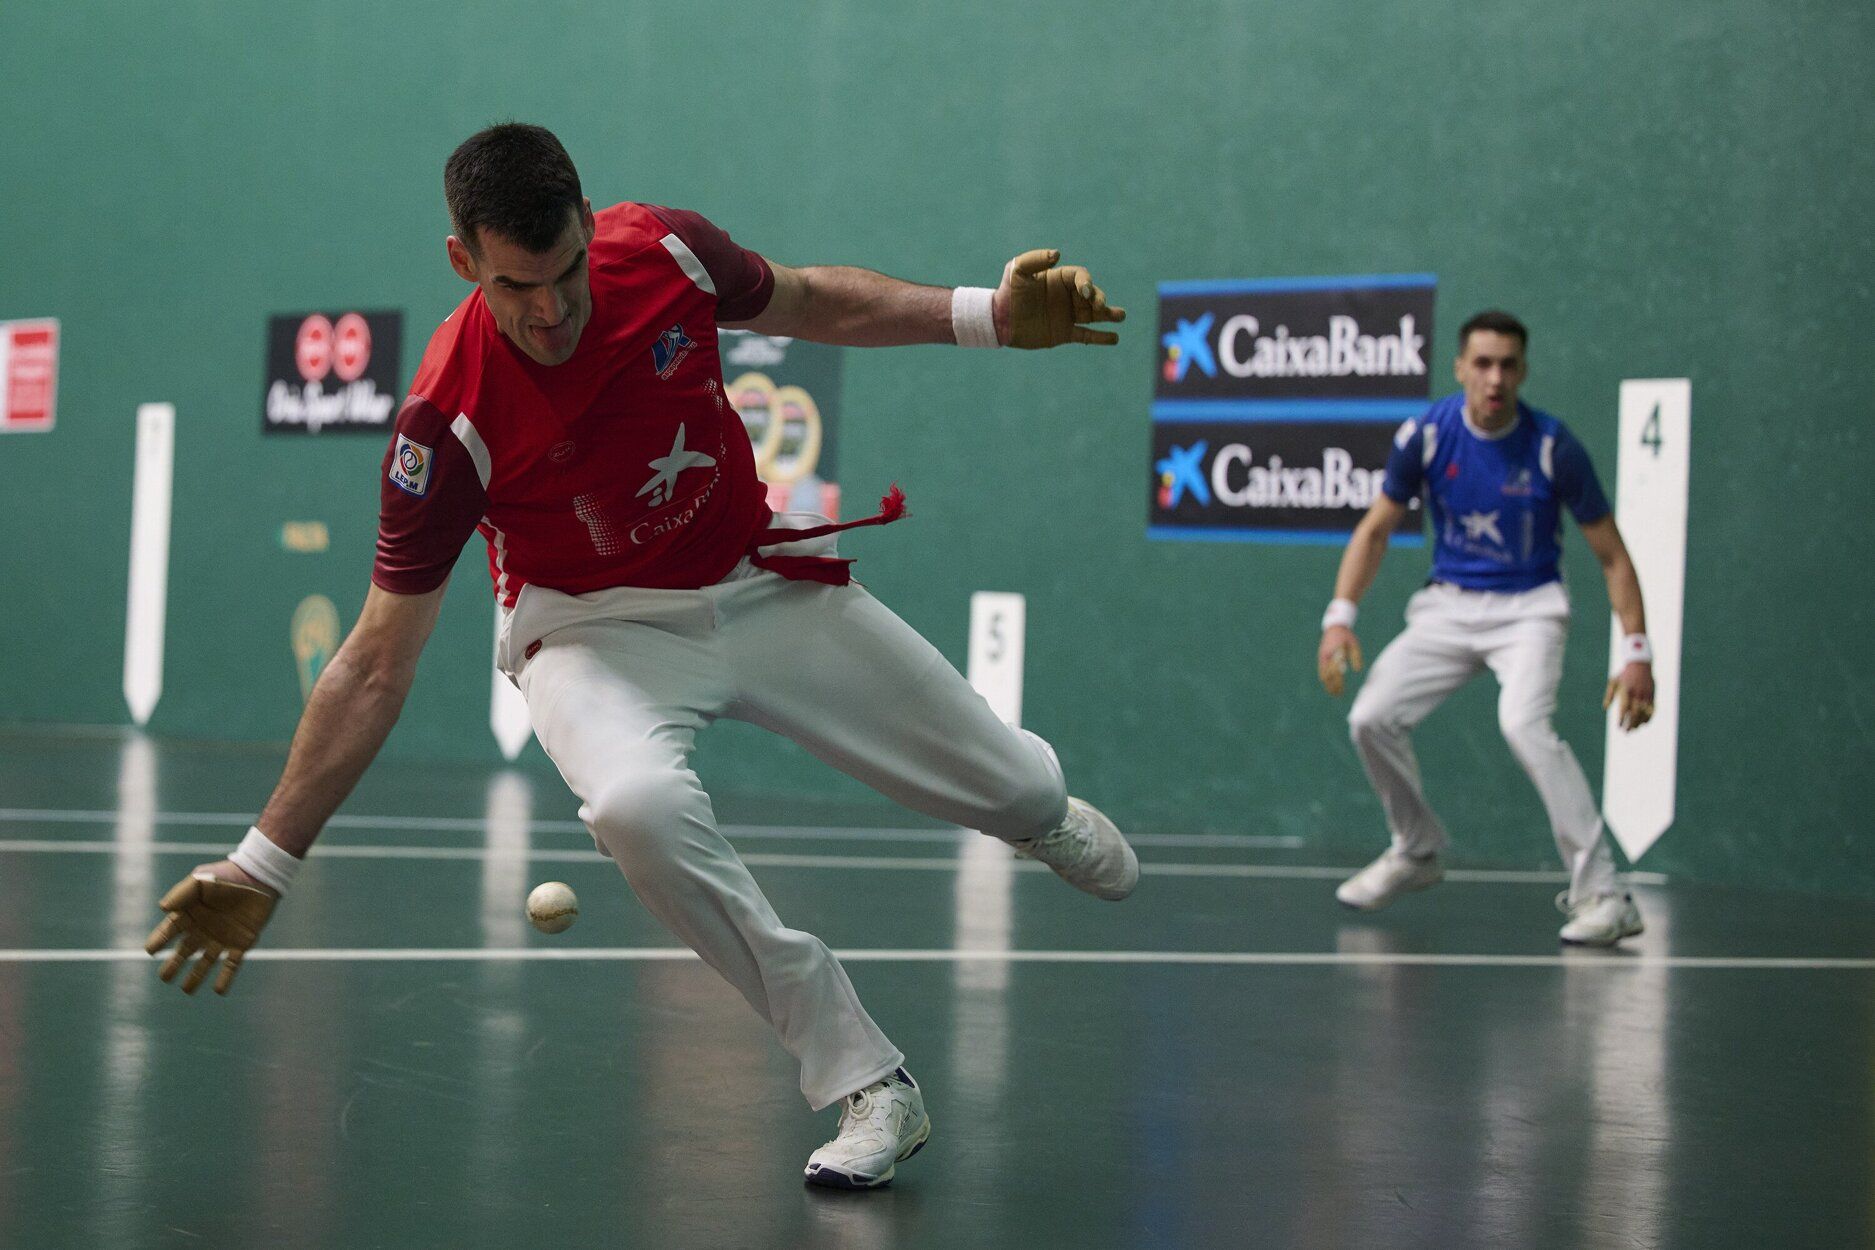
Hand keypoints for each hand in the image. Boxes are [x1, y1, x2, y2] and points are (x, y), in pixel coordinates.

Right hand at [144, 859, 278, 994]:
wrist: (258, 877)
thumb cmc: (226, 877)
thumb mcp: (201, 880)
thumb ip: (182, 893)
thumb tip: (163, 908)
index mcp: (189, 916)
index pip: (168, 932)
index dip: (158, 941)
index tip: (151, 950)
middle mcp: (202, 931)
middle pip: (183, 953)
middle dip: (173, 966)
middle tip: (165, 977)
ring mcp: (221, 939)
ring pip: (205, 963)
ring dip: (196, 977)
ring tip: (187, 990)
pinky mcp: (241, 944)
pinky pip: (231, 965)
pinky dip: (225, 978)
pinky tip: (219, 991)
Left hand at [994, 249, 1124, 347]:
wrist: (998, 320)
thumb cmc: (1008, 292)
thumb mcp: (1018, 270)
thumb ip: (1035, 259)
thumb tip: (1058, 254)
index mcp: (1059, 280)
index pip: (1081, 277)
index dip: (1087, 283)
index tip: (1085, 291)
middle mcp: (1067, 297)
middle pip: (1092, 295)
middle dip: (1100, 299)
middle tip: (1101, 306)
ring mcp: (1067, 316)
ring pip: (1094, 315)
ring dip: (1109, 314)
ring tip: (1121, 316)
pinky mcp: (1064, 334)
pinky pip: (1087, 336)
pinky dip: (1101, 338)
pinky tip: (1114, 339)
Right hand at [1318, 626, 1363, 696]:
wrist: (1334, 626)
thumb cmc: (1346, 636)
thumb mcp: (1354, 644)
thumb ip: (1356, 657)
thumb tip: (1358, 670)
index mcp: (1335, 652)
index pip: (1335, 671)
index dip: (1338, 682)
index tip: (1342, 690)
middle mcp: (1326, 656)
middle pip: (1328, 675)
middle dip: (1332, 686)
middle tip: (1338, 695)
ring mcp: (1322, 657)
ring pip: (1323, 674)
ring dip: (1327, 684)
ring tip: (1333, 693)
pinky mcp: (1321, 657)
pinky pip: (1321, 671)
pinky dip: (1325, 679)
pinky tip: (1329, 685)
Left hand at [1602, 661, 1655, 731]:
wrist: (1640, 664)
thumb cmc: (1624, 674)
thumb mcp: (1613, 682)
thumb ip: (1609, 695)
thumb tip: (1605, 708)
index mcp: (1626, 692)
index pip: (1623, 709)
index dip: (1621, 719)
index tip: (1618, 726)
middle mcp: (1637, 695)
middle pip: (1634, 713)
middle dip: (1630, 724)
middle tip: (1626, 732)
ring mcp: (1646, 695)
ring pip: (1644, 713)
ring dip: (1639, 722)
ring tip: (1634, 729)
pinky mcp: (1652, 695)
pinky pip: (1652, 709)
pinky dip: (1649, 717)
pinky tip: (1645, 723)